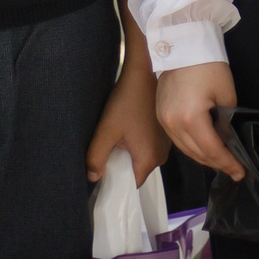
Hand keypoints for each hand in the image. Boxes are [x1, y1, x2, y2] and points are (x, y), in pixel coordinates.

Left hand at [87, 55, 168, 185]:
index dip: (115, 182)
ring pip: (141, 158)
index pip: (131, 185)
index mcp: (149, 159)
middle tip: (108, 147)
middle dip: (121, 164)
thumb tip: (93, 177)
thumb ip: (96, 157)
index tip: (103, 171)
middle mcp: (161, 156)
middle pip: (136, 171)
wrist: (146, 73)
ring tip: (118, 134)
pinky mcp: (164, 134)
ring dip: (129, 151)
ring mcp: (165, 144)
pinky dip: (137, 142)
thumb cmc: (127, 101)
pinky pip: (148, 146)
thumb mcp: (106, 130)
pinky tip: (128, 126)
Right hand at [155, 62, 240, 178]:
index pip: (211, 150)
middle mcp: (173, 124)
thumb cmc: (208, 64)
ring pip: (185, 149)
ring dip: (204, 157)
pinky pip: (177, 139)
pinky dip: (192, 146)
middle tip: (234, 169)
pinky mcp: (160, 114)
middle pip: (197, 154)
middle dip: (217, 164)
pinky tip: (204, 148)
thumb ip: (226, 121)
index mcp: (190, 118)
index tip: (241, 172)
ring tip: (221, 161)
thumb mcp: (226, 94)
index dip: (227, 163)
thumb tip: (227, 138)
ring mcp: (164, 120)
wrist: (183, 43)